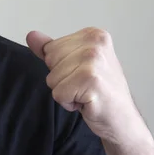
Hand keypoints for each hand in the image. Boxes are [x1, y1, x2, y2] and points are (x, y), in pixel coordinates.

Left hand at [26, 27, 144, 144]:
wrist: (122, 120)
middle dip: (62, 78)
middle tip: (84, 86)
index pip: (51, 48)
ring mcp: (94, 60)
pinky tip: (87, 102)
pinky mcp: (91, 80)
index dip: (61, 67)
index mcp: (92, 34)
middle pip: (50, 61)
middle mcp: (95, 43)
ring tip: (86, 93)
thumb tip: (31, 36)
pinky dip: (69, 103)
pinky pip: (58, 93)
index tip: (81, 74)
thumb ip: (52, 49)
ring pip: (52, 78)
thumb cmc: (99, 91)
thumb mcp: (74, 64)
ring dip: (65, 92)